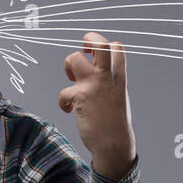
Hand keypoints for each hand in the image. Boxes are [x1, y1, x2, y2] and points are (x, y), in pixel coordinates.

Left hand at [58, 32, 136, 178]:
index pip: (115, 47)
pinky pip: (63, 92)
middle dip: (89, 39)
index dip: (102, 44)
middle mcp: (107, 77)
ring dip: (68, 67)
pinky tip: (69, 109)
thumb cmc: (114, 121)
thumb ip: (109, 80)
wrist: (114, 143)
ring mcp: (94, 85)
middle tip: (83, 50)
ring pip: (73, 58)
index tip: (94, 53)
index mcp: (119, 76)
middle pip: (99, 44)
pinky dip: (63, 102)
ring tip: (72, 81)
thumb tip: (92, 69)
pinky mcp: (80, 97)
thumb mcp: (118, 95)